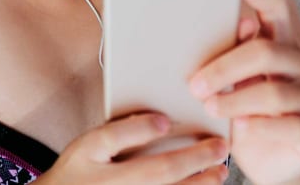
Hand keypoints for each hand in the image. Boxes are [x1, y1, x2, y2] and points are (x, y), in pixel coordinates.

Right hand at [41, 112, 228, 183]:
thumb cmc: (80, 172)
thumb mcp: (87, 146)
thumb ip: (119, 131)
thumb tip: (160, 122)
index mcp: (92, 158)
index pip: (115, 139)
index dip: (142, 129)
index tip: (166, 121)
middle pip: (157, 171)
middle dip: (194, 158)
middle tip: (219, 146)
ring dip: (201, 183)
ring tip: (219, 170)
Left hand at [189, 0, 299, 183]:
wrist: (270, 162)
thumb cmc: (243, 114)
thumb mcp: (231, 84)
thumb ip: (230, 58)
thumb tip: (239, 26)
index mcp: (280, 44)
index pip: (276, 10)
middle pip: (265, 52)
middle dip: (224, 67)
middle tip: (194, 85)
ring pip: (273, 92)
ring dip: (235, 100)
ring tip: (210, 108)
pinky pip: (289, 126)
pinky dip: (258, 127)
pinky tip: (239, 128)